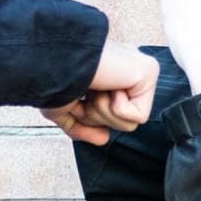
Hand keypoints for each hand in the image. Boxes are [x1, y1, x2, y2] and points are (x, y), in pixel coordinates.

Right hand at [43, 42, 159, 145]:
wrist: (52, 61)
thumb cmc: (51, 76)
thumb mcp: (62, 109)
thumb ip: (82, 127)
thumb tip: (104, 139)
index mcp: (110, 71)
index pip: (110, 115)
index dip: (89, 116)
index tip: (77, 95)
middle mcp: (127, 67)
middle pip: (121, 123)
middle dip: (96, 116)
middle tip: (86, 92)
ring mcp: (139, 68)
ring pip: (130, 123)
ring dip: (104, 112)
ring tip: (95, 87)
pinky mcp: (149, 71)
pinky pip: (139, 117)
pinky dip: (116, 108)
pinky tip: (108, 84)